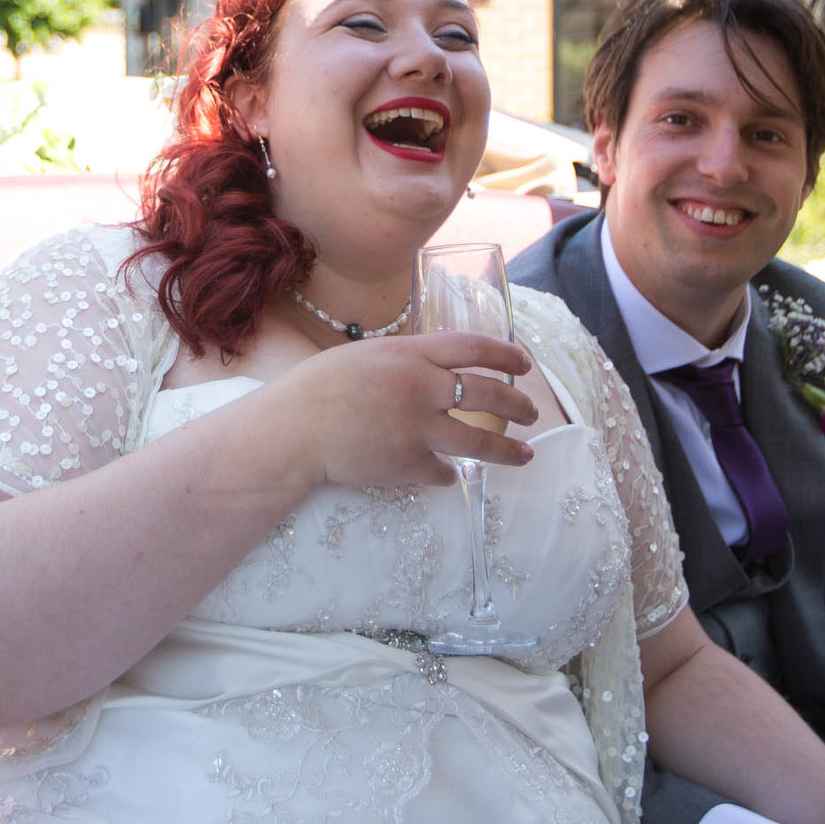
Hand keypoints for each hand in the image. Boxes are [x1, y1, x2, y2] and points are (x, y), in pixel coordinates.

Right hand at [255, 331, 535, 489]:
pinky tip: (450, 475)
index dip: (506, 354)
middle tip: (532, 413)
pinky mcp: (409, 465)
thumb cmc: (317, 388)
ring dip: (508, 451)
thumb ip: (404, 361)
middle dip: (518, 406)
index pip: (474, 348)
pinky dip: (449, 473)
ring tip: (524, 456)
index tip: (524, 363)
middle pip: (488, 395)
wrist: (292, 430)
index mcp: (411, 354)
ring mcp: (419, 429)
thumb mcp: (366, 356)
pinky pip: (444, 472)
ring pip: (480, 443)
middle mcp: (423, 389)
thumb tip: (434, 371)